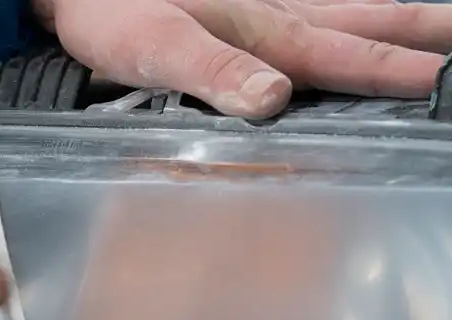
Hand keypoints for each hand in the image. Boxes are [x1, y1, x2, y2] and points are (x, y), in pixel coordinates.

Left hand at [35, 0, 450, 117]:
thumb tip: (274, 98)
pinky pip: (311, 11)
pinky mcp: (239, 6)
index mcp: (262, 28)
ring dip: (394, 19)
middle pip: (364, 20)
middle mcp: (272, 12)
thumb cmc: (112, 9)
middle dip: (419, 34)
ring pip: (346, 10)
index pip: (344, 54)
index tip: (440, 82)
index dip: (394, 71)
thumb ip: (213, 71)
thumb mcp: (157, 44)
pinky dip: (345, 16)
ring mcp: (260, 3)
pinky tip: (349, 20)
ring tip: (441, 26)